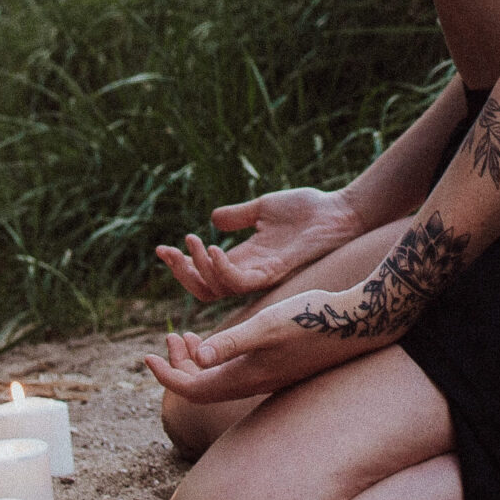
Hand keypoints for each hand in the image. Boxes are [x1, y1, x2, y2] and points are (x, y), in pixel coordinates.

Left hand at [143, 295, 334, 402]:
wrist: (356, 322)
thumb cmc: (311, 319)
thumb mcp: (267, 325)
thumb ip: (233, 342)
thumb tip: (198, 358)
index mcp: (245, 377)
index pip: (192, 389)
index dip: (166, 376)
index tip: (147, 356)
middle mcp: (253, 383)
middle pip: (201, 387)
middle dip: (177, 367)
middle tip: (167, 338)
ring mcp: (266, 375)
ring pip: (217, 378)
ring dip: (196, 361)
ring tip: (184, 336)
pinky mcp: (277, 365)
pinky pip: (234, 370)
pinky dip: (217, 356)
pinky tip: (221, 336)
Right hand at [154, 187, 358, 303]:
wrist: (339, 211)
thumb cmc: (308, 210)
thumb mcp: (263, 209)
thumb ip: (238, 216)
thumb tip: (212, 218)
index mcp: (245, 260)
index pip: (204, 276)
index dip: (181, 266)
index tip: (160, 248)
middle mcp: (250, 273)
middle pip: (205, 290)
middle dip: (181, 273)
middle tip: (168, 251)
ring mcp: (263, 275)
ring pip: (219, 290)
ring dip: (199, 268)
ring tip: (192, 243)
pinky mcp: (276, 272)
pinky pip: (242, 281)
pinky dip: (223, 269)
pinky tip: (213, 249)